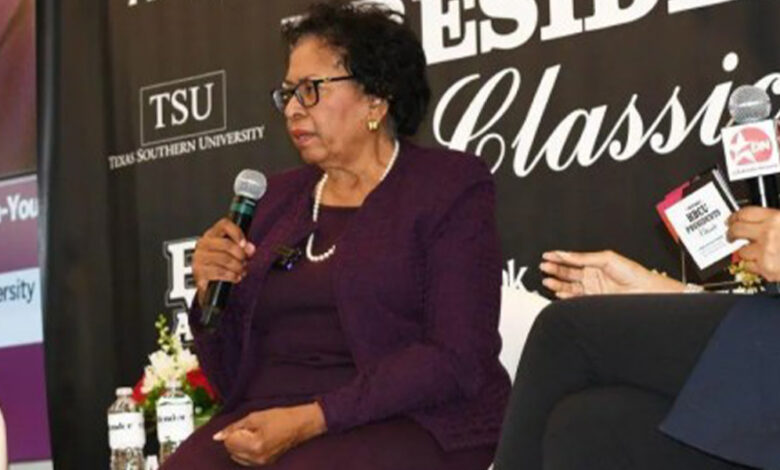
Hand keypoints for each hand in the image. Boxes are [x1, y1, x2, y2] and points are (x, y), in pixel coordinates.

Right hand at [192, 218, 255, 305]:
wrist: (207, 283)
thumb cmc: (219, 264)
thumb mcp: (232, 253)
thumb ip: (242, 248)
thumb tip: (250, 248)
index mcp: (212, 235)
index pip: (224, 225)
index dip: (237, 233)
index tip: (245, 244)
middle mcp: (204, 244)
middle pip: (227, 244)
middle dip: (240, 254)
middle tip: (245, 261)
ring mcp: (199, 258)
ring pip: (225, 259)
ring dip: (237, 267)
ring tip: (241, 270)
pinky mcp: (199, 272)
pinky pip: (220, 272)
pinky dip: (231, 276)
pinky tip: (235, 277)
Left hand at [213, 403, 325, 465]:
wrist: (301, 424)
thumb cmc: (280, 417)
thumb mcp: (254, 417)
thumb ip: (234, 427)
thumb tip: (217, 437)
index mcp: (254, 446)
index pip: (229, 442)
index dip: (234, 431)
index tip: (246, 425)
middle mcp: (257, 458)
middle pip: (231, 451)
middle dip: (236, 439)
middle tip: (251, 429)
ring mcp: (261, 463)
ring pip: (237, 456)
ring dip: (241, 445)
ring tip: (256, 434)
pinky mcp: (265, 464)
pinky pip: (246, 459)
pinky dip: (247, 450)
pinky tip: (258, 441)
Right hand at [540, 250, 684, 297]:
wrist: (645, 291)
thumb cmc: (633, 273)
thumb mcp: (606, 258)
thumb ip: (585, 257)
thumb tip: (568, 254)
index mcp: (594, 263)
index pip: (572, 259)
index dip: (559, 257)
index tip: (547, 255)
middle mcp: (591, 276)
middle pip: (567, 272)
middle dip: (554, 269)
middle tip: (544, 266)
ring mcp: (591, 289)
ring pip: (569, 286)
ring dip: (557, 282)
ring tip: (547, 279)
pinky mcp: (592, 301)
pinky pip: (575, 298)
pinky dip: (565, 296)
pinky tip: (558, 292)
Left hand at [727, 207, 779, 281]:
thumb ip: (776, 221)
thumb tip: (760, 221)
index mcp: (777, 218)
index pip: (746, 213)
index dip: (736, 216)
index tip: (732, 219)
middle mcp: (769, 233)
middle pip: (737, 230)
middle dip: (731, 233)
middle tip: (731, 234)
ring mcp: (766, 252)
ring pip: (742, 250)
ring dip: (745, 251)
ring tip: (753, 251)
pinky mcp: (766, 269)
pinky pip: (749, 266)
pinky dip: (753, 265)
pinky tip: (761, 262)